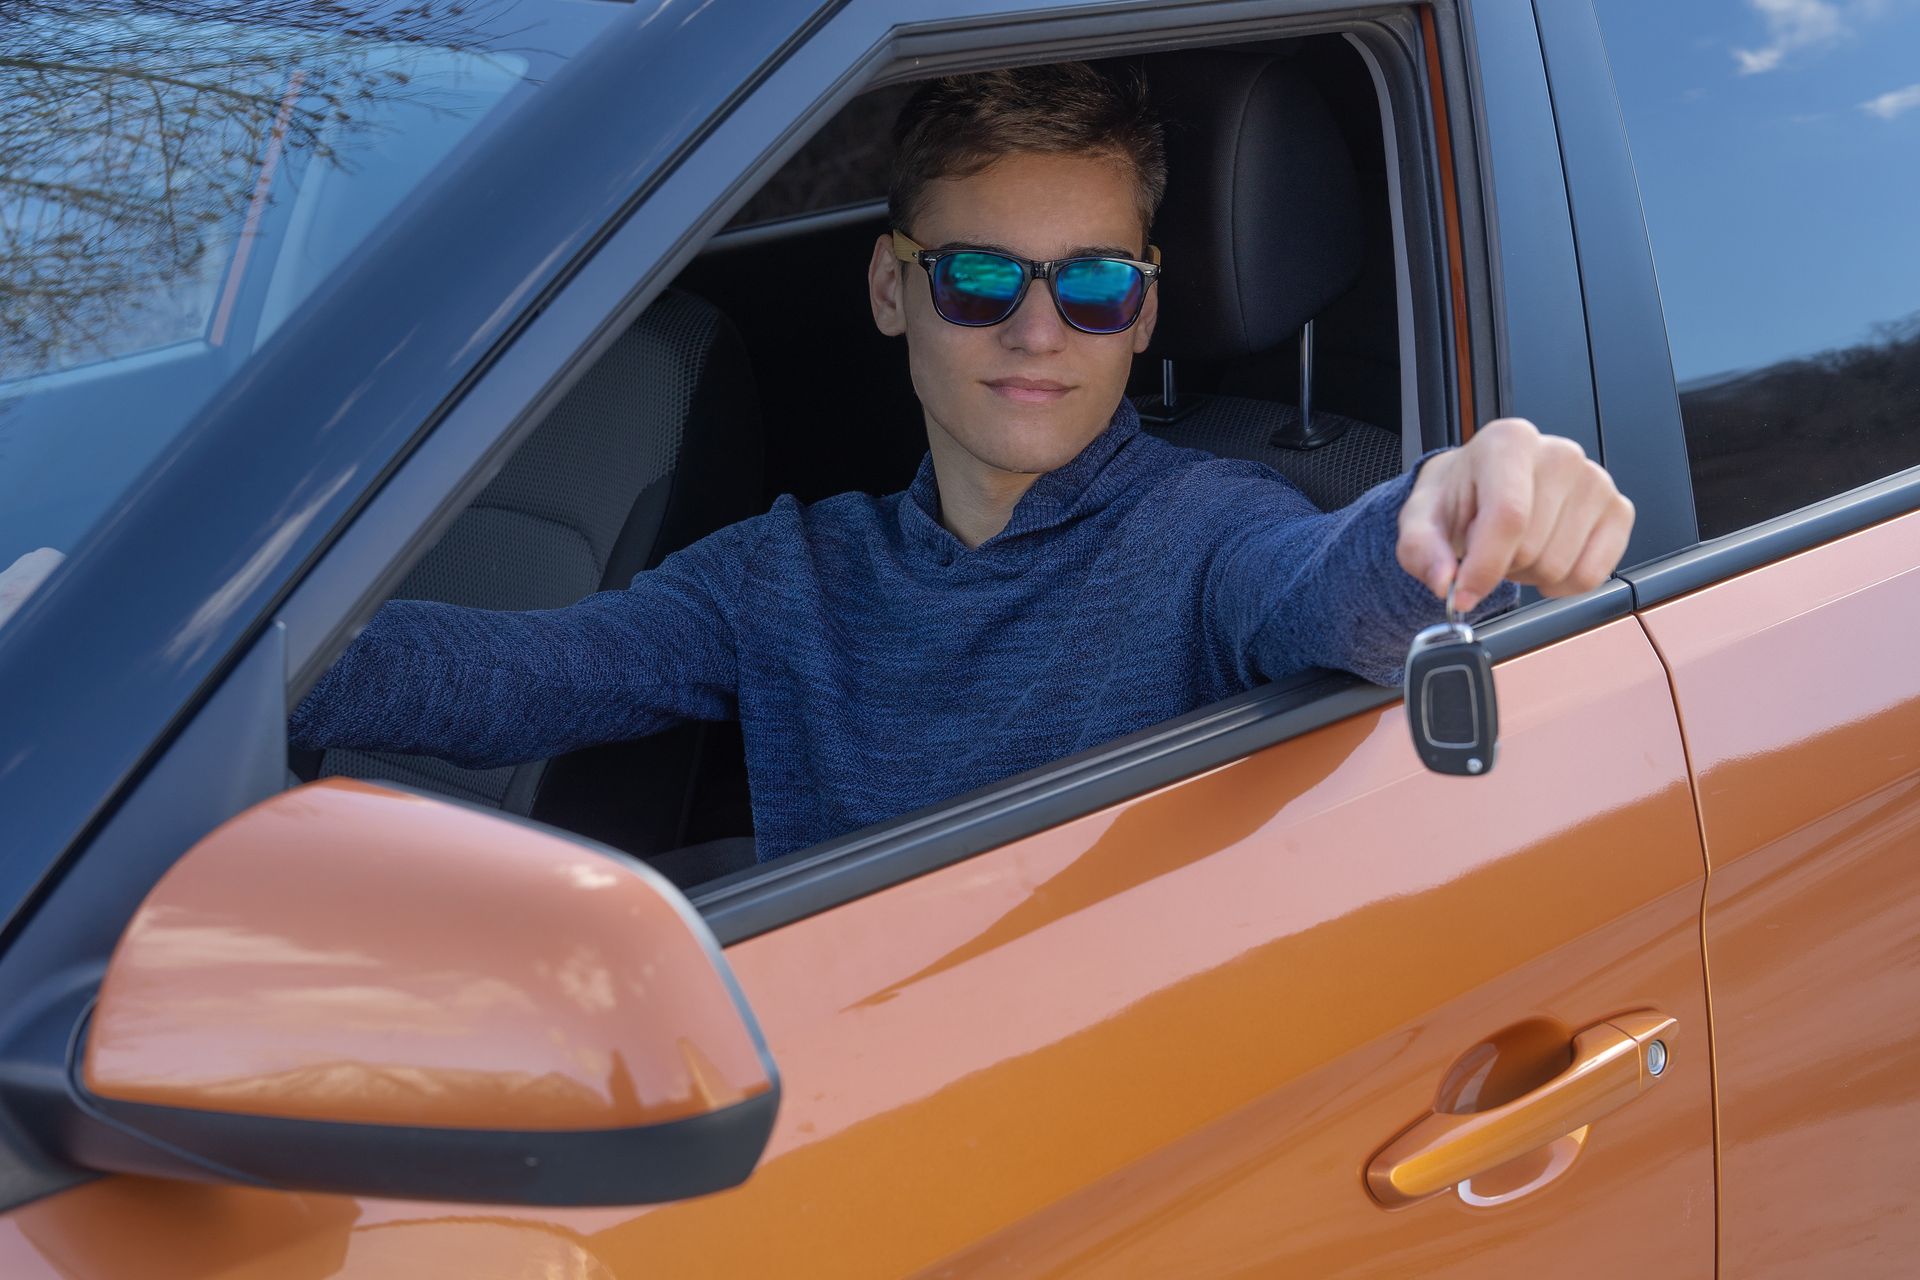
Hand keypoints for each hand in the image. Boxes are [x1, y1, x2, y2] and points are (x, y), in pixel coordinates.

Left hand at [1396, 419, 1633, 612]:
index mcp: (1509, 443)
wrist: (1483, 487)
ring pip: (1561, 566)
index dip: (1484, 566)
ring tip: (1515, 547)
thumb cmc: (1458, 499)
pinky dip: (1563, 583)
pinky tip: (1544, 558)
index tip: (1463, 593)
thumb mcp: (1421, 520)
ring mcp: (1596, 481)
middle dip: (1502, 565)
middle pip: (1532, 548)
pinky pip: (1592, 575)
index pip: (1508, 515)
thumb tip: (1445, 582)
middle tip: (1490, 547)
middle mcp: (1560, 454)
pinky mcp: (1619, 510)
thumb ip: (1422, 550)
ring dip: (1530, 574)